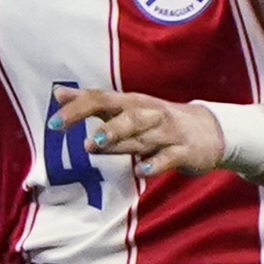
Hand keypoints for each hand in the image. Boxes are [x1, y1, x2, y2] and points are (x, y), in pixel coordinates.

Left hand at [47, 84, 230, 180]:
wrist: (210, 131)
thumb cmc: (157, 120)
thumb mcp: (126, 107)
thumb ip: (93, 102)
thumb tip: (58, 93)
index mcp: (132, 103)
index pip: (102, 100)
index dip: (77, 109)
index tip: (52, 124)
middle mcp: (149, 114)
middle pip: (128, 116)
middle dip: (107, 127)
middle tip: (85, 140)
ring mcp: (168, 133)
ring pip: (144, 137)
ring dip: (121, 142)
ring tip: (97, 147)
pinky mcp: (184, 152)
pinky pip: (169, 157)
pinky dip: (155, 163)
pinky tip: (141, 170)